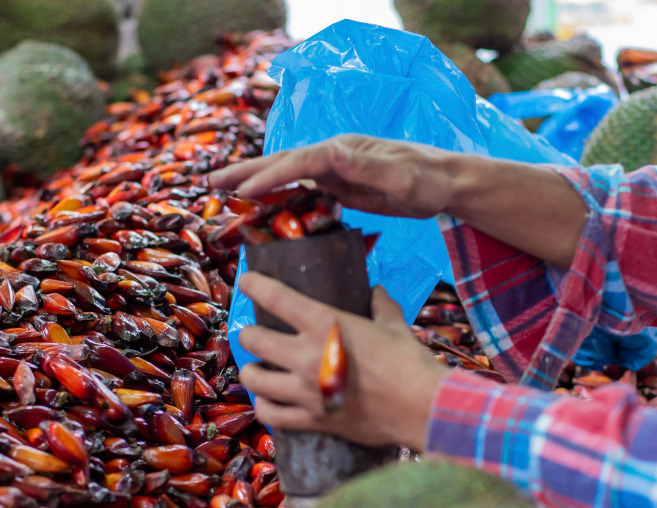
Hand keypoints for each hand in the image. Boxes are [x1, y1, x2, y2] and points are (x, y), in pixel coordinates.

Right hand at [207, 134, 462, 218]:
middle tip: (211, 183)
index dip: (270, 176)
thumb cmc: (427, 178)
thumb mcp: (400, 174)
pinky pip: (299, 191)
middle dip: (245, 172)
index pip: (299, 162)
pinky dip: (276, 197)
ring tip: (222, 192)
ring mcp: (333, 170)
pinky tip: (261, 208)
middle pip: (281, 162)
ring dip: (254, 183)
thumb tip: (333, 152)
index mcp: (343, 150)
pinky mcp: (337, 186)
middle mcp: (333, 155)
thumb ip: (367, 165)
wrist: (444, 183)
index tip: (243, 192)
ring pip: (285, 175)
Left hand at [237, 272, 448, 449]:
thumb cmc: (411, 363)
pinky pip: (272, 415)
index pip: (276, 297)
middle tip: (254, 334)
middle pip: (254, 339)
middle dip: (248, 334)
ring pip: (254, 379)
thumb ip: (380, 306)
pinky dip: (266, 407)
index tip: (246, 280)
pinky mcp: (313, 419)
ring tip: (257, 369)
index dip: (254, 284)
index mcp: (325, 325)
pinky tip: (269, 402)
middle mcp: (307, 356)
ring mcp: (307, 391)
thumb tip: (376, 291)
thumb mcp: (394, 326)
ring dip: (251, 371)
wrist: (423, 408)